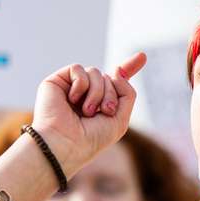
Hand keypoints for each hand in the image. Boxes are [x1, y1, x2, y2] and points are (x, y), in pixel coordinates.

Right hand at [31, 52, 147, 174]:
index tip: (142, 56)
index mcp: (101, 105)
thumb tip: (116, 70)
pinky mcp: (57, 82)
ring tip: (87, 112)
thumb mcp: (120, 119)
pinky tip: (73, 100)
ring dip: (97, 92)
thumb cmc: (91, 138)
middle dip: (112, 94)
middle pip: (110, 78)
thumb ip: (127, 93)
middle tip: (104, 112)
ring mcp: (72, 88)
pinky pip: (78, 69)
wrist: (66, 144)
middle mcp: (86, 95)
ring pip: (96, 72)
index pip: (116, 82)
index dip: (129, 68)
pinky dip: (80, 84)